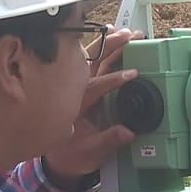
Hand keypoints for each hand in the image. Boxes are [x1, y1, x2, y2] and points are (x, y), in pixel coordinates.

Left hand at [45, 28, 138, 184]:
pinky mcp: (82, 87)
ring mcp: (77, 87)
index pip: (95, 88)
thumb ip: (108, 141)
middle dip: (111, 48)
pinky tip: (110, 36)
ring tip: (125, 33)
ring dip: (108, 45)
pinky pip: (91, 64)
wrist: (58, 159)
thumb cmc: (72, 155)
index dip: (113, 80)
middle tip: (129, 37)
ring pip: (92, 60)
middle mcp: (74, 92)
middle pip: (91, 64)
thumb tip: (127, 132)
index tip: (132, 74)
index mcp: (75, 106)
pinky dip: (100, 49)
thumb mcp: (90, 153)